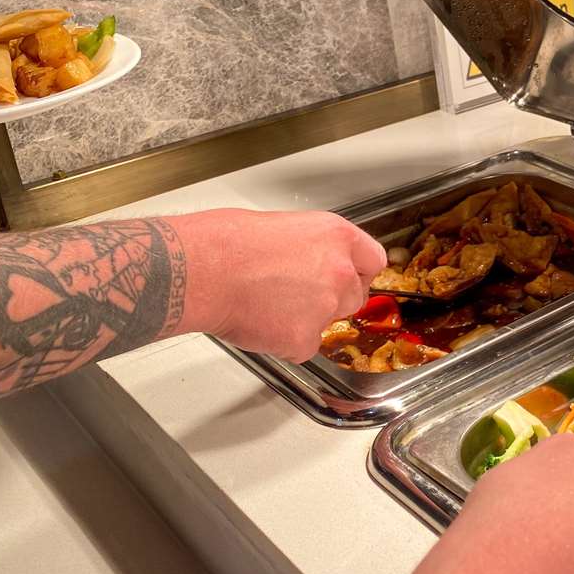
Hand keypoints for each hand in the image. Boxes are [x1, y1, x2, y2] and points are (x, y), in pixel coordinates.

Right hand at [168, 209, 384, 361]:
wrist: (200, 270)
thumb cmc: (225, 243)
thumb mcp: (283, 226)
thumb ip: (312, 247)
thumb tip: (311, 258)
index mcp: (336, 236)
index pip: (373, 260)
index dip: (358, 271)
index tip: (350, 277)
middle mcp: (339, 271)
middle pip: (353, 296)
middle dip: (330, 299)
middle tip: (294, 294)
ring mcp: (324, 307)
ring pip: (327, 323)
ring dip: (305, 320)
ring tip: (266, 303)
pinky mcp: (304, 338)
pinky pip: (302, 346)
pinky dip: (283, 341)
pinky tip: (259, 322)